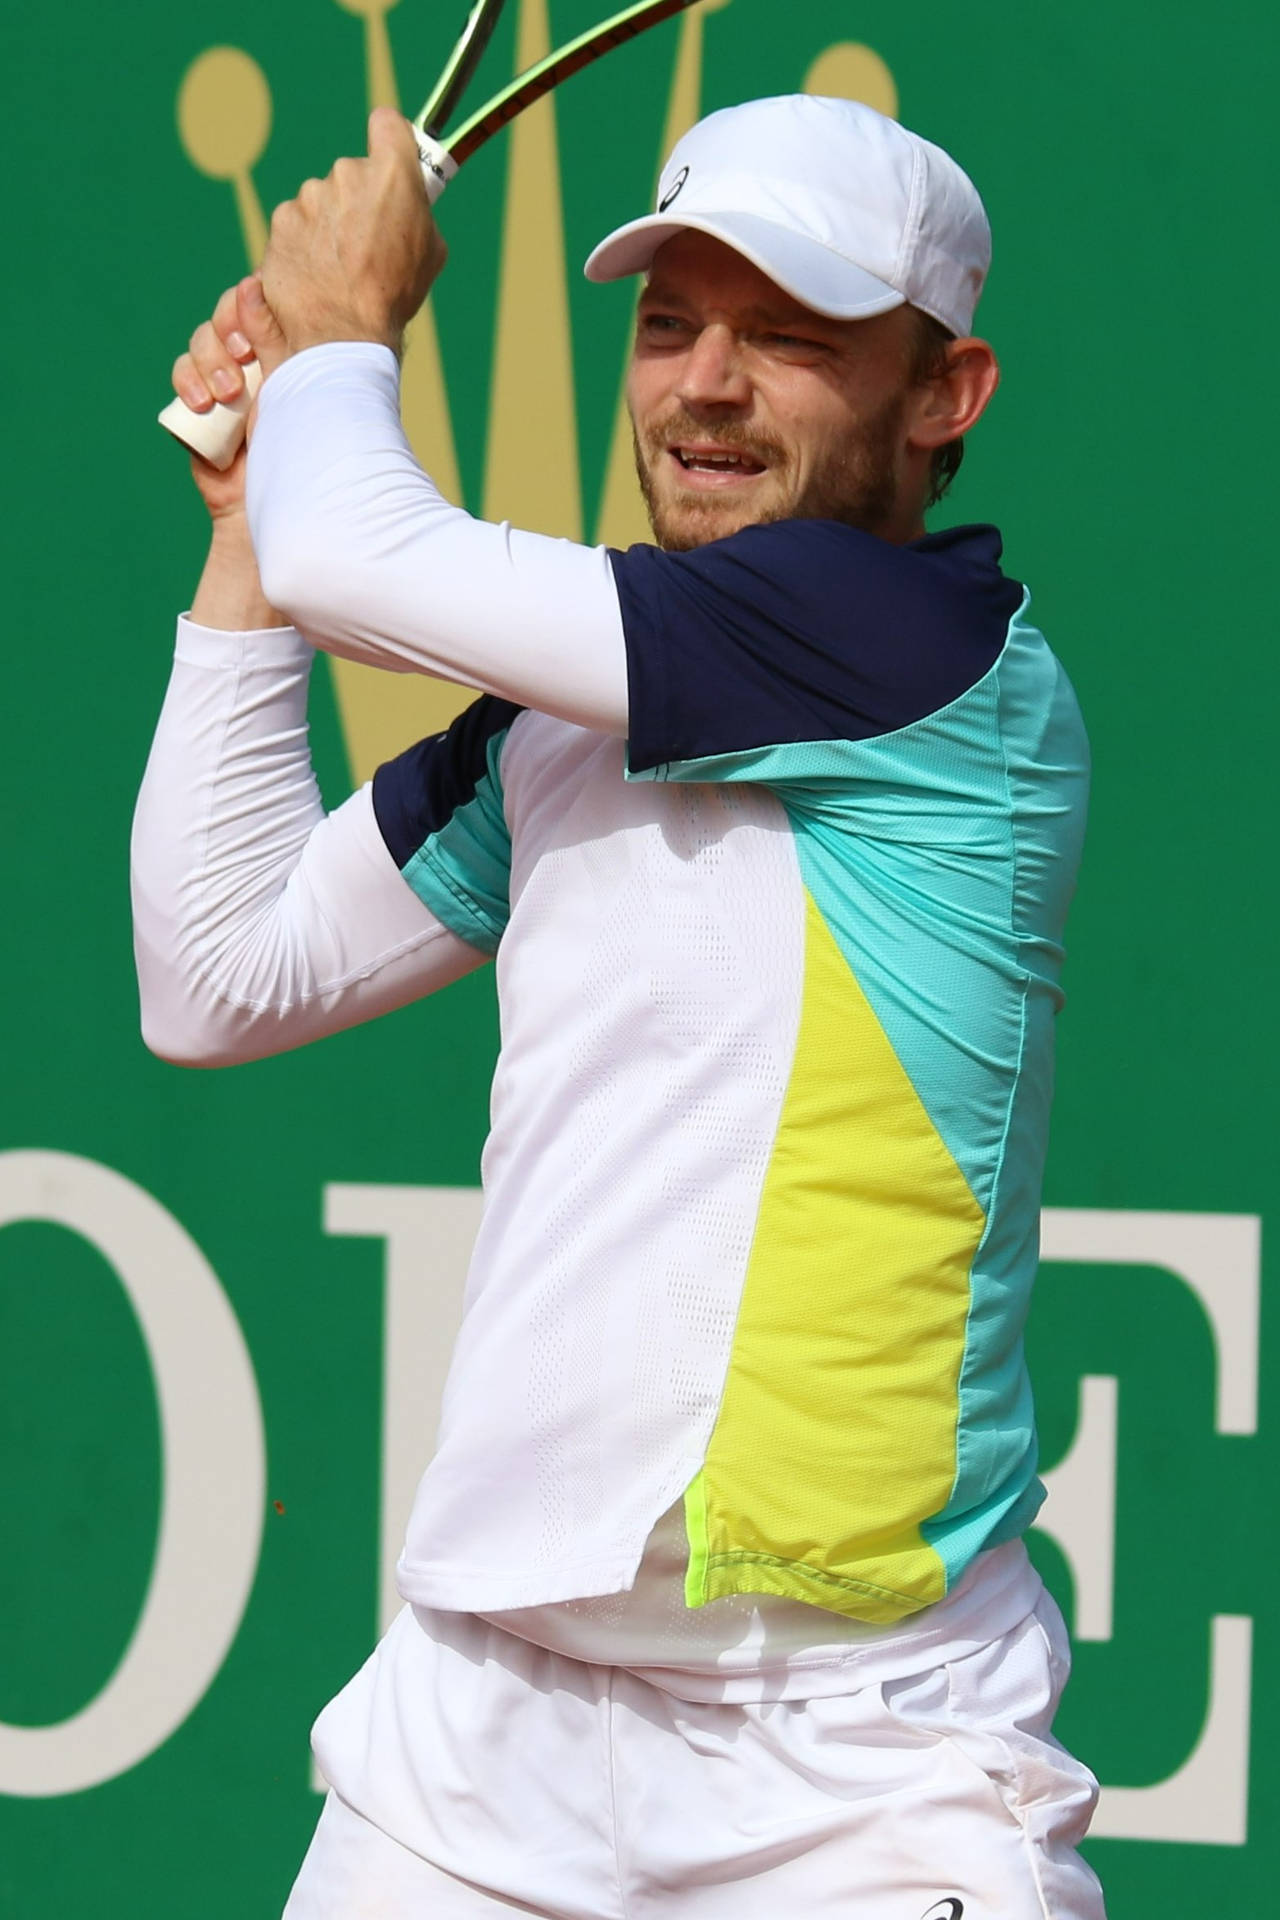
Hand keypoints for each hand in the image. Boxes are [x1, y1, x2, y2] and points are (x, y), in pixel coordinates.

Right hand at [172, 277, 288, 520]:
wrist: (279, 504)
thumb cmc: (302, 447)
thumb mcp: (291, 386)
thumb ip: (271, 337)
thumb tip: (250, 282)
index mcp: (283, 350)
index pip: (254, 305)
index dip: (244, 309)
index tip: (254, 334)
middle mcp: (253, 362)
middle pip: (223, 319)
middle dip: (226, 336)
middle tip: (243, 362)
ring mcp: (223, 382)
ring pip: (200, 344)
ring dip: (208, 363)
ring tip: (228, 396)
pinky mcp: (199, 405)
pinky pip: (183, 376)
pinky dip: (187, 383)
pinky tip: (201, 403)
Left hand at [260, 107, 446, 356]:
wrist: (342, 337)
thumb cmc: (393, 297)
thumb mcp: (430, 252)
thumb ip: (416, 212)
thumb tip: (408, 203)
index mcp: (391, 174)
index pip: (388, 124)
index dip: (390, 141)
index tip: (389, 156)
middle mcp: (345, 175)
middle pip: (352, 174)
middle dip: (357, 201)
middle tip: (366, 244)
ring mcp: (308, 198)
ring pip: (320, 203)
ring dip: (328, 228)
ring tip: (340, 271)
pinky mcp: (281, 225)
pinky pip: (295, 229)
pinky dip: (303, 248)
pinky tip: (317, 278)